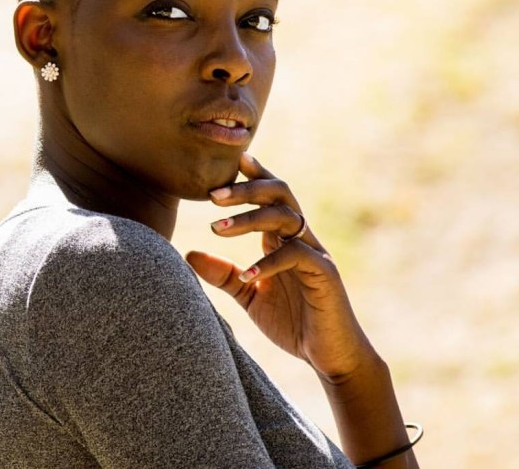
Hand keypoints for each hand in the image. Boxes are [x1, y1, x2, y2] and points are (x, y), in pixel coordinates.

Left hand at [186, 152, 375, 382]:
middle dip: (246, 189)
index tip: (230, 161)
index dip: (254, 175)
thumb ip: (223, 274)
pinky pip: (296, 255)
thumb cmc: (293, 323)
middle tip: (212, 195)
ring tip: (217, 229)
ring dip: (249, 219)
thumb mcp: (249, 295)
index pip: (270, 195)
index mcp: (282, 237)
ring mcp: (315, 253)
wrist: (330, 357)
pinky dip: (268, 263)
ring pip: (286, 218)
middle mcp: (300, 237)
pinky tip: (246, 274)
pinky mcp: (325, 274)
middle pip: (279, 194)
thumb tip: (188, 254)